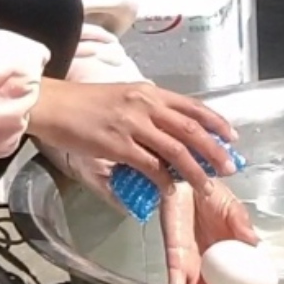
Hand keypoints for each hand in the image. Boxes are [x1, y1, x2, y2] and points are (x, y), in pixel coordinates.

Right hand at [27, 79, 238, 184]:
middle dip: (214, 150)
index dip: (215, 121)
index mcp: (148, 92)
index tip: (231, 136)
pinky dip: (164, 181)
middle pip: (191, 129)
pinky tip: (170, 191)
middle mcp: (145, 105)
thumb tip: (164, 131)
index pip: (191, 106)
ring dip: (195, 170)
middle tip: (228, 167)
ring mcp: (133, 125)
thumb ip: (145, 110)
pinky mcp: (118, 145)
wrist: (53, 104)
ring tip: (207, 185)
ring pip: (176, 150)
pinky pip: (150, 166)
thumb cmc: (83, 103)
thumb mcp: (122, 97)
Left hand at [161, 175, 262, 283]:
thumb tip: (255, 242)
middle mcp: (213, 265)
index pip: (246, 281)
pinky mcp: (174, 258)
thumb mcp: (233, 208)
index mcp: (232, 255)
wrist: (184, 181)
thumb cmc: (209, 194)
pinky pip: (176, 279)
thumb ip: (242, 225)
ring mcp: (193, 265)